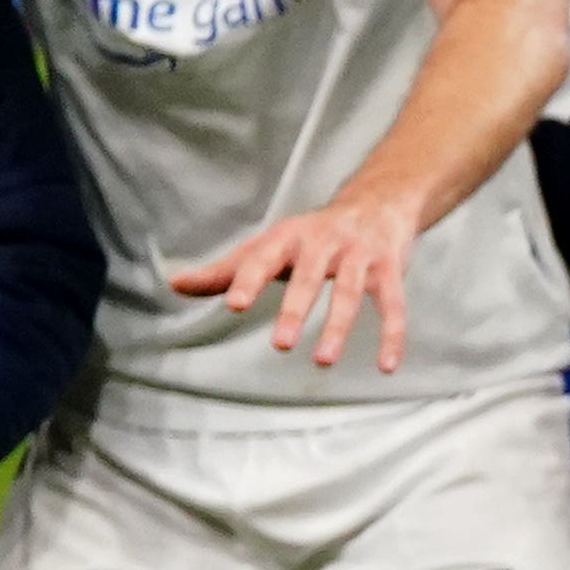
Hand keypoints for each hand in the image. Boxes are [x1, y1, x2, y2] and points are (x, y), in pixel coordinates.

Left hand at [170, 180, 435, 370]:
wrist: (378, 203)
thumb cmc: (313, 234)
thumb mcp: (270, 245)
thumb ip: (227, 270)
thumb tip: (174, 285)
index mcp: (288, 236)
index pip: (264, 257)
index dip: (248, 279)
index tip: (234, 305)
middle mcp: (324, 242)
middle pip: (310, 277)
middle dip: (295, 310)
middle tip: (279, 345)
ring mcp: (360, 254)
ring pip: (351, 293)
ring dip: (338, 327)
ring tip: (321, 361)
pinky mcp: (391, 268)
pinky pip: (395, 304)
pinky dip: (392, 336)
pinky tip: (386, 366)